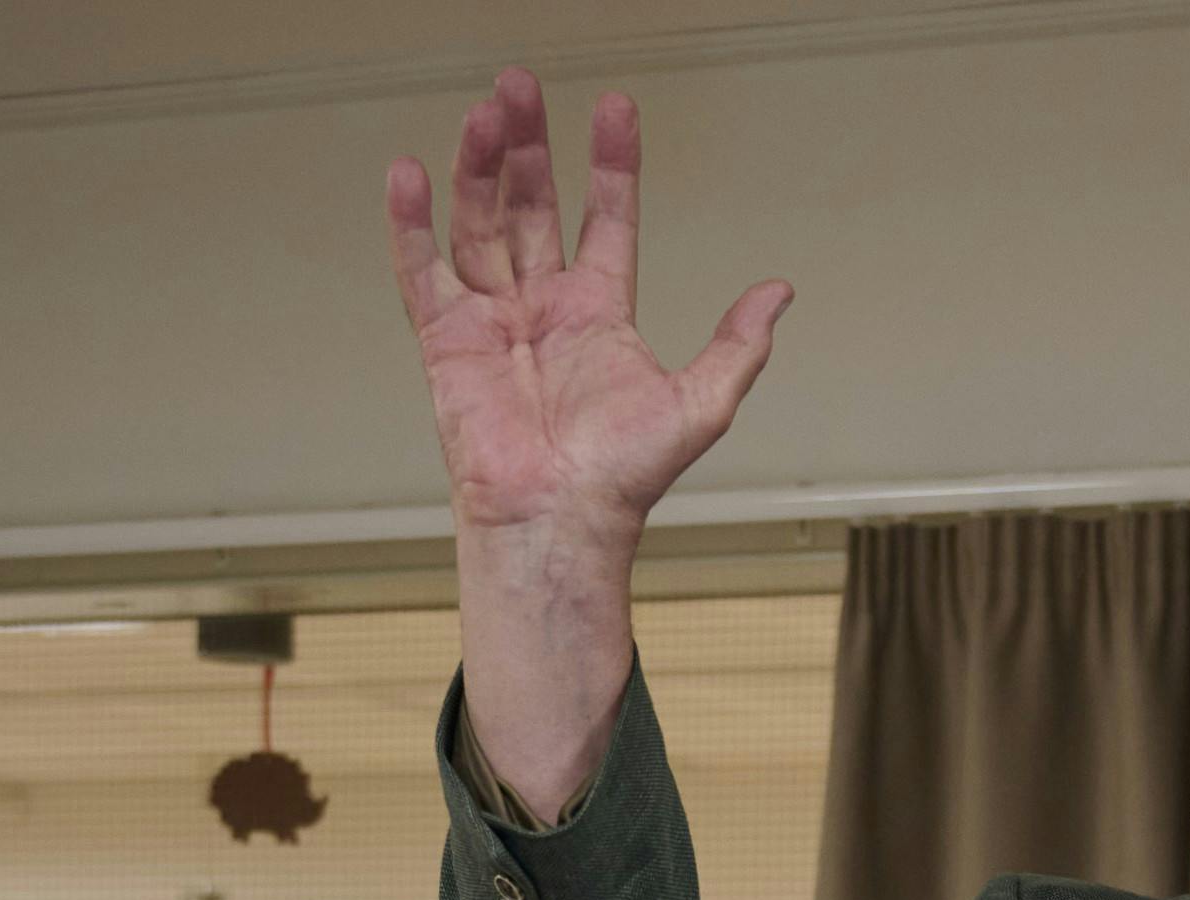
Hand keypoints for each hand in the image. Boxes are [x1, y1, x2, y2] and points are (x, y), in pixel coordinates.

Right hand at [389, 75, 786, 562]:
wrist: (559, 521)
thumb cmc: (621, 481)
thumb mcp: (701, 405)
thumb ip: (737, 345)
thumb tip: (779, 293)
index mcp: (600, 313)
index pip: (607, 218)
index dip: (611, 164)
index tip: (614, 109)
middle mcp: (544, 307)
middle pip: (531, 205)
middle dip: (527, 145)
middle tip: (520, 87)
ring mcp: (492, 320)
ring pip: (480, 223)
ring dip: (479, 167)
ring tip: (484, 114)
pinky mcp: (446, 341)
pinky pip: (422, 270)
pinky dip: (411, 223)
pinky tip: (410, 173)